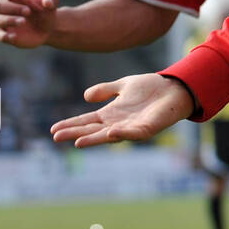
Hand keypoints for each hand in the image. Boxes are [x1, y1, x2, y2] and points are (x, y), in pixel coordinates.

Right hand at [0, 0, 59, 47]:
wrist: (49, 29)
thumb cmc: (47, 12)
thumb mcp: (52, 4)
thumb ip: (51, 0)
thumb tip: (47, 3)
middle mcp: (6, 8)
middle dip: (12, 8)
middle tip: (28, 11)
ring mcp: (4, 22)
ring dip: (9, 20)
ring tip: (23, 22)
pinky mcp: (5, 35)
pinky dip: (4, 36)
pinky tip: (15, 36)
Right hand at [51, 73, 194, 147]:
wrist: (175, 88)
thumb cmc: (150, 88)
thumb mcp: (123, 86)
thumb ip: (105, 90)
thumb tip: (85, 96)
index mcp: (111, 114)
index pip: (87, 121)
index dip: (71, 124)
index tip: (54, 129)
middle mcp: (119, 123)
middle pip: (93, 130)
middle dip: (76, 134)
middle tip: (57, 137)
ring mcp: (132, 127)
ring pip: (110, 135)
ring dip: (95, 139)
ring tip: (78, 142)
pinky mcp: (148, 129)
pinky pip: (134, 133)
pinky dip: (123, 133)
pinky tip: (111, 132)